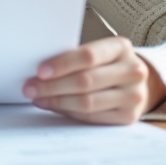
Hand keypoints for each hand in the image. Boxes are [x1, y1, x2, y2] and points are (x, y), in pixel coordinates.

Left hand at [23, 36, 165, 124]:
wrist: (135, 82)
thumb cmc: (107, 64)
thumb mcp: (98, 52)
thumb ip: (75, 57)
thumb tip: (39, 70)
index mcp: (121, 47)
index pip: (88, 56)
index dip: (62, 64)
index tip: (39, 71)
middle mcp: (132, 71)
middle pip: (85, 81)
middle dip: (52, 86)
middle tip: (30, 88)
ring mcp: (133, 96)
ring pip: (87, 102)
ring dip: (57, 101)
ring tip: (38, 98)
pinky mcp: (129, 116)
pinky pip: (92, 117)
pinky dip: (69, 112)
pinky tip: (54, 106)